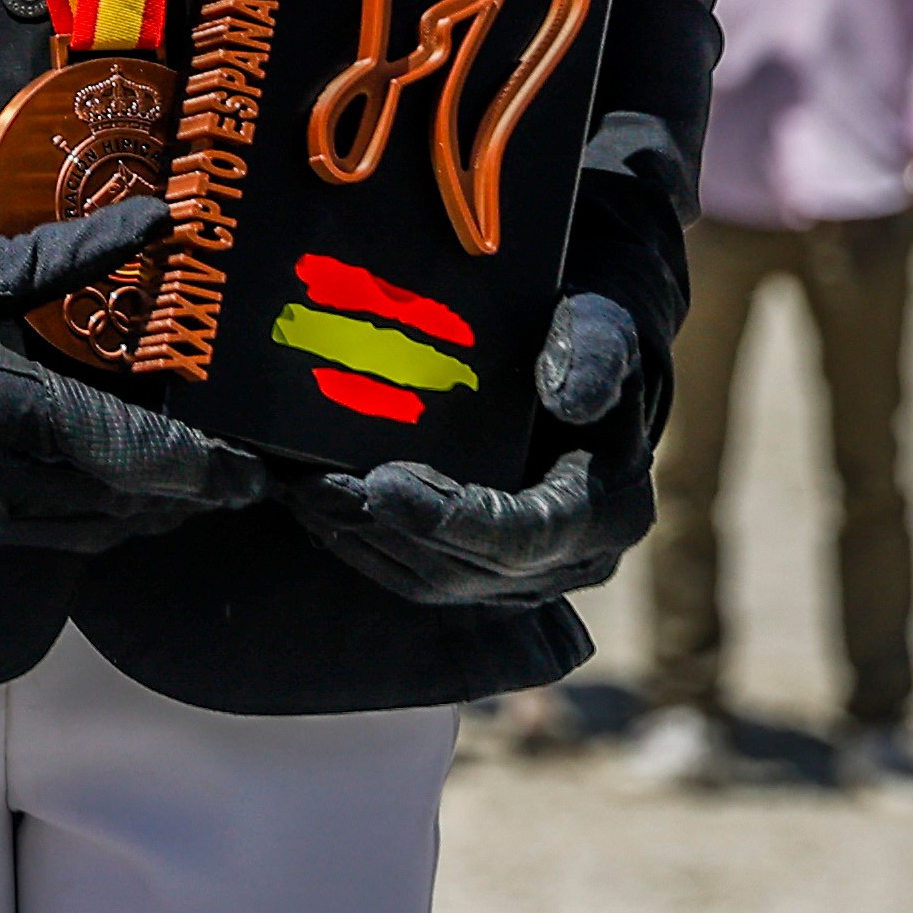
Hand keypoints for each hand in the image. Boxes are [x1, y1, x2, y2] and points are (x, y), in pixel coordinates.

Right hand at [0, 196, 268, 557]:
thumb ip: (72, 257)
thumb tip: (161, 217)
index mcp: (13, 408)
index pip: (143, 455)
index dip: (210, 470)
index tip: (256, 471)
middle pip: (125, 506)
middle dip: (183, 497)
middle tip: (228, 480)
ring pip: (83, 533)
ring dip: (135, 515)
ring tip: (172, 492)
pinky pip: (31, 538)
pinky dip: (76, 521)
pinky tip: (86, 495)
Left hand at [294, 292, 656, 606]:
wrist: (580, 379)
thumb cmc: (585, 347)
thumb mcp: (602, 331)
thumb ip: (591, 356)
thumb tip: (568, 400)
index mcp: (609, 510)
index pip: (526, 534)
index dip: (451, 517)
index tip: (382, 484)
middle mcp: (572, 560)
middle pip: (468, 568)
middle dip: (388, 529)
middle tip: (316, 486)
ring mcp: (528, 578)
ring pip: (435, 581)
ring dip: (363, 540)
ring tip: (303, 493)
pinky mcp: (485, 577)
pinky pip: (420, 578)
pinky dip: (365, 546)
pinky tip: (318, 508)